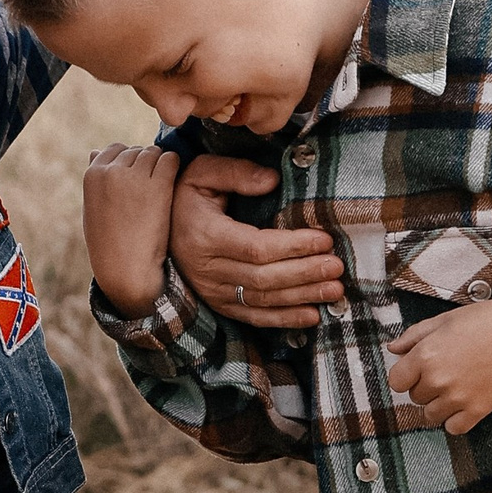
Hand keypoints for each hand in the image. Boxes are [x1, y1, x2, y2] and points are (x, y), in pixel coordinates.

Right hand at [83, 141, 180, 316]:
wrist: (126, 271)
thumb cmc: (108, 244)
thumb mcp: (92, 209)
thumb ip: (96, 180)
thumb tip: (95, 151)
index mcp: (92, 175)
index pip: (116, 149)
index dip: (128, 163)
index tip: (135, 183)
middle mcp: (111, 171)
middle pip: (137, 150)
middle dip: (145, 165)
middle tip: (150, 190)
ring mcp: (134, 177)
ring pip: (154, 153)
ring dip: (160, 167)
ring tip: (160, 191)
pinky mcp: (157, 185)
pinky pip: (171, 160)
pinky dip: (174, 168)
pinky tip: (172, 186)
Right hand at [170, 151, 344, 329]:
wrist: (155, 227)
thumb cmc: (186, 196)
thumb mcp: (204, 173)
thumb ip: (237, 173)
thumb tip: (272, 180)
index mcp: (206, 237)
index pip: (257, 247)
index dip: (293, 247)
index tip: (323, 240)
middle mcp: (208, 270)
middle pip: (264, 278)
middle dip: (305, 273)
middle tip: (337, 267)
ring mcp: (212, 292)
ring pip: (263, 300)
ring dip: (302, 297)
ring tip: (334, 290)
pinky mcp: (218, 304)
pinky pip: (254, 317)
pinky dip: (284, 320)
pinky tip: (312, 316)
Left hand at [386, 294, 491, 435]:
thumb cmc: (486, 320)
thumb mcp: (445, 320)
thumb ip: (414, 336)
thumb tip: (392, 348)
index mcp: (425, 355)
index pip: (396, 381)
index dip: (406, 375)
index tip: (418, 369)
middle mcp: (437, 380)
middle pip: (415, 398)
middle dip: (425, 387)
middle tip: (446, 371)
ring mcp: (458, 397)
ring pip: (431, 416)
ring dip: (438, 405)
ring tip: (455, 387)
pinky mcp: (478, 410)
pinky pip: (454, 428)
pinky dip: (455, 420)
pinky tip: (464, 404)